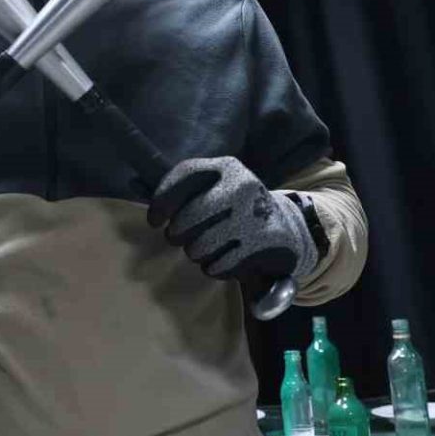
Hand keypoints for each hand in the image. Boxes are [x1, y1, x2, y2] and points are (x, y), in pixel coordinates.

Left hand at [148, 156, 320, 282]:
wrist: (286, 227)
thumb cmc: (236, 207)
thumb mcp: (217, 186)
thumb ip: (186, 188)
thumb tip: (149, 201)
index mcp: (227, 167)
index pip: (185, 175)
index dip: (163, 199)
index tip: (154, 219)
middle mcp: (243, 186)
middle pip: (189, 216)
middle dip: (176, 233)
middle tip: (178, 238)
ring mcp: (255, 215)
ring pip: (201, 245)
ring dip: (195, 252)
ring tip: (202, 249)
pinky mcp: (266, 243)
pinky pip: (220, 265)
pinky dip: (214, 268)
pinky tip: (220, 261)